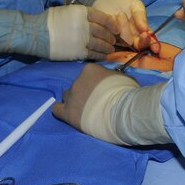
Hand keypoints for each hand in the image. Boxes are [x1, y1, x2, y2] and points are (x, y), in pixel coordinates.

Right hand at [46, 5, 116, 60]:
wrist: (36, 34)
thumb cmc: (48, 21)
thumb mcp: (66, 10)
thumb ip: (81, 15)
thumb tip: (93, 20)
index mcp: (82, 12)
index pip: (103, 18)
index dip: (112, 24)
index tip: (115, 28)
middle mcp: (85, 25)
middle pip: (104, 32)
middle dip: (111, 37)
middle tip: (113, 40)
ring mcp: (83, 39)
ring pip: (101, 44)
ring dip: (108, 48)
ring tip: (110, 50)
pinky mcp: (78, 52)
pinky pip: (94, 54)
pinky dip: (101, 56)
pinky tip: (104, 57)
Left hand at [54, 64, 171, 145]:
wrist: (123, 112)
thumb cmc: (127, 93)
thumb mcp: (123, 78)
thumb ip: (113, 77)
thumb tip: (114, 80)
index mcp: (90, 70)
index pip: (87, 74)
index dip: (95, 83)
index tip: (102, 91)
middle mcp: (77, 80)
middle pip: (77, 85)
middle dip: (84, 93)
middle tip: (95, 102)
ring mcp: (71, 97)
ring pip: (68, 96)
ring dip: (75, 101)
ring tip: (85, 111)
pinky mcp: (68, 113)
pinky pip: (57, 110)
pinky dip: (62, 111)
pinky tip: (69, 114)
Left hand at [90, 0, 157, 52]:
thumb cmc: (124, 2)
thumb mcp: (136, 5)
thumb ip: (141, 17)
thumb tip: (146, 30)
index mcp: (142, 31)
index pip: (150, 42)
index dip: (153, 46)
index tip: (155, 48)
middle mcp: (132, 38)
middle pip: (139, 46)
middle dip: (143, 42)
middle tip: (144, 34)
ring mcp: (120, 40)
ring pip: (126, 40)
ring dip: (124, 26)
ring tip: (120, 13)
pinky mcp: (108, 38)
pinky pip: (112, 37)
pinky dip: (113, 25)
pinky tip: (111, 17)